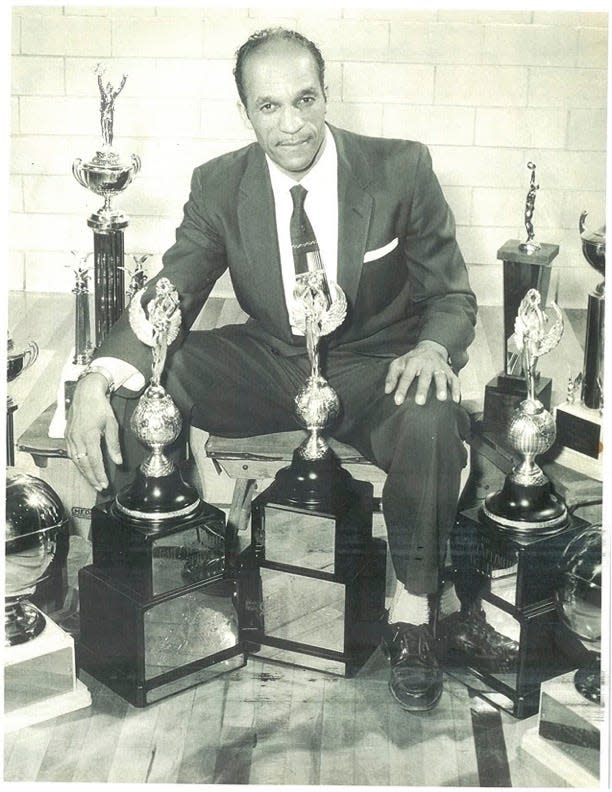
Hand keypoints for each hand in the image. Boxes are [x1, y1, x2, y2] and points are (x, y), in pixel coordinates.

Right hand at [65, 373, 121, 490]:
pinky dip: (77, 464)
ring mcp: (70, 437)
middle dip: (92, 478)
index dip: (99, 474)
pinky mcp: (66, 436)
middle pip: (83, 464)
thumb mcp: (112, 423)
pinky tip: (83, 468)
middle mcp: (77, 438)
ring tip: (93, 482)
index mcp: (89, 436)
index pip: (95, 461)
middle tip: (99, 488)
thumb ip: (114, 444)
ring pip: (76, 461)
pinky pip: (71, 454)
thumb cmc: (100, 407)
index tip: (104, 484)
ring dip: (84, 473)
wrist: (85, 392)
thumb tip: (118, 461)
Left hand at [384, 340, 460, 405]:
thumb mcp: (398, 364)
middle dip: (423, 389)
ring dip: (442, 387)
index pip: (406, 376)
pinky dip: (457, 389)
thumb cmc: (410, 360)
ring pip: (442, 377)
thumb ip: (391, 377)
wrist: (430, 349)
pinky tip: (456, 400)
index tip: (397, 401)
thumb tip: (387, 391)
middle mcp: (427, 365)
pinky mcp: (450, 372)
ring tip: (442, 399)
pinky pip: (455, 380)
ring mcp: (440, 368)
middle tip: (419, 402)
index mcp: (413, 362)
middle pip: (425, 377)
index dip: (401, 389)